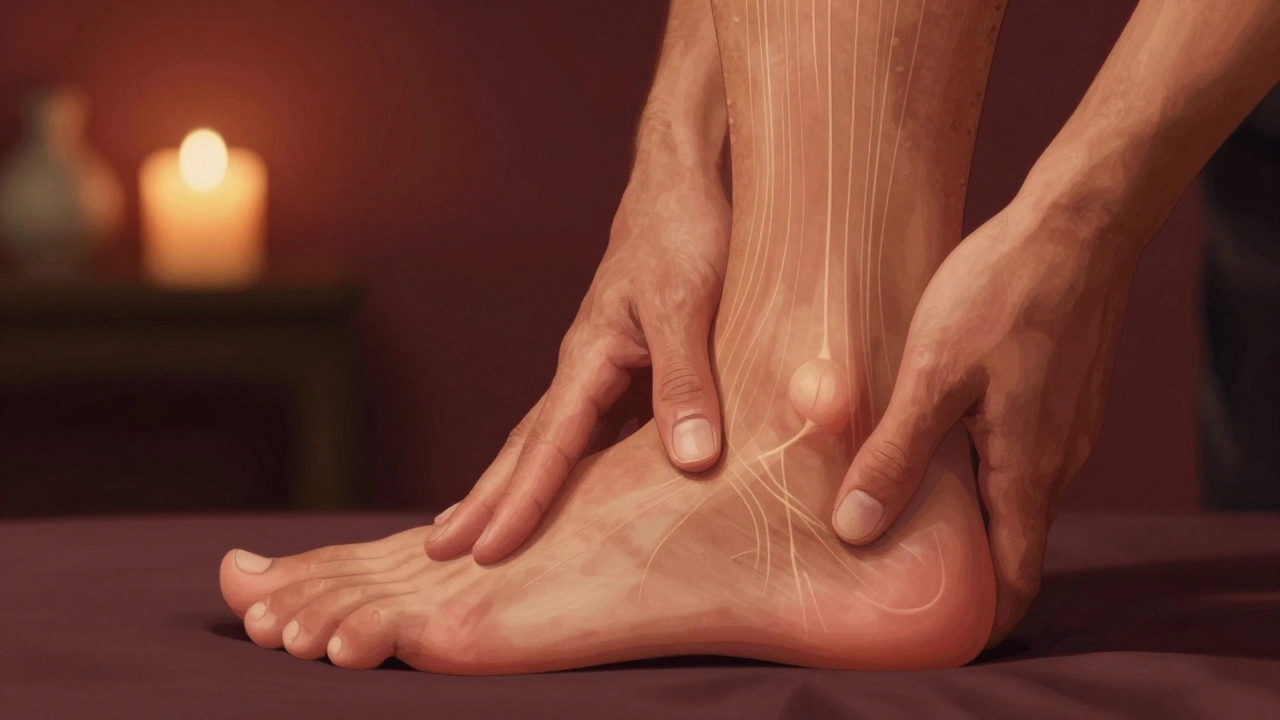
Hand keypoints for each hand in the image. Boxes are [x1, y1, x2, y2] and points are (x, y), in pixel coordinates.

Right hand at [427, 167, 730, 563]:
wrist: (683, 182)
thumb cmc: (682, 231)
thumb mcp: (687, 305)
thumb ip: (687, 381)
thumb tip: (690, 462)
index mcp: (588, 356)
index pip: (547, 445)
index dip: (520, 502)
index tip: (485, 551)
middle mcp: (585, 368)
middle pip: (526, 448)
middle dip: (486, 502)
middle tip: (438, 555)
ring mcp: (606, 368)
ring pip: (558, 442)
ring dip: (522, 488)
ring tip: (489, 533)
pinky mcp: (635, 366)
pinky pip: (602, 431)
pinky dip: (582, 468)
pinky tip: (584, 494)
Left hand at [830, 197, 1140, 645]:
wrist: (1077, 225)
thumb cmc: (1003, 293)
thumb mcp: (932, 377)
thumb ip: (895, 454)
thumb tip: (856, 528)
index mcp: (1029, 470)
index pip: (1017, 575)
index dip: (984, 614)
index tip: (940, 630)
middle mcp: (1058, 459)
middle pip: (1013, 537)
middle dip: (965, 562)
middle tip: (900, 567)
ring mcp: (1065, 425)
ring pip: (1014, 491)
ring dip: (969, 509)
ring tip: (905, 505)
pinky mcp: (1061, 394)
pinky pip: (1020, 452)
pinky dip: (980, 465)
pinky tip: (935, 439)